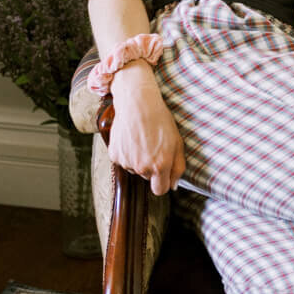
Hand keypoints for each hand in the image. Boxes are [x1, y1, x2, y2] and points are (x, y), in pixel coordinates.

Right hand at [107, 63, 185, 194]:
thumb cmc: (160, 120)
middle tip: (154, 145)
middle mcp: (142, 167)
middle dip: (151, 166)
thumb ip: (178, 167)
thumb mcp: (178, 142)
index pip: (160, 190)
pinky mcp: (115, 155)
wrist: (137, 103)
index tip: (164, 172)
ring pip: (135, 169)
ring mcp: (127, 162)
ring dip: (139, 159)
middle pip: (147, 177)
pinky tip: (132, 138)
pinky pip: (123, 161)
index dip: (163, 182)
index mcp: (160, 166)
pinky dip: (127, 153)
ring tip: (143, 139)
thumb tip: (174, 185)